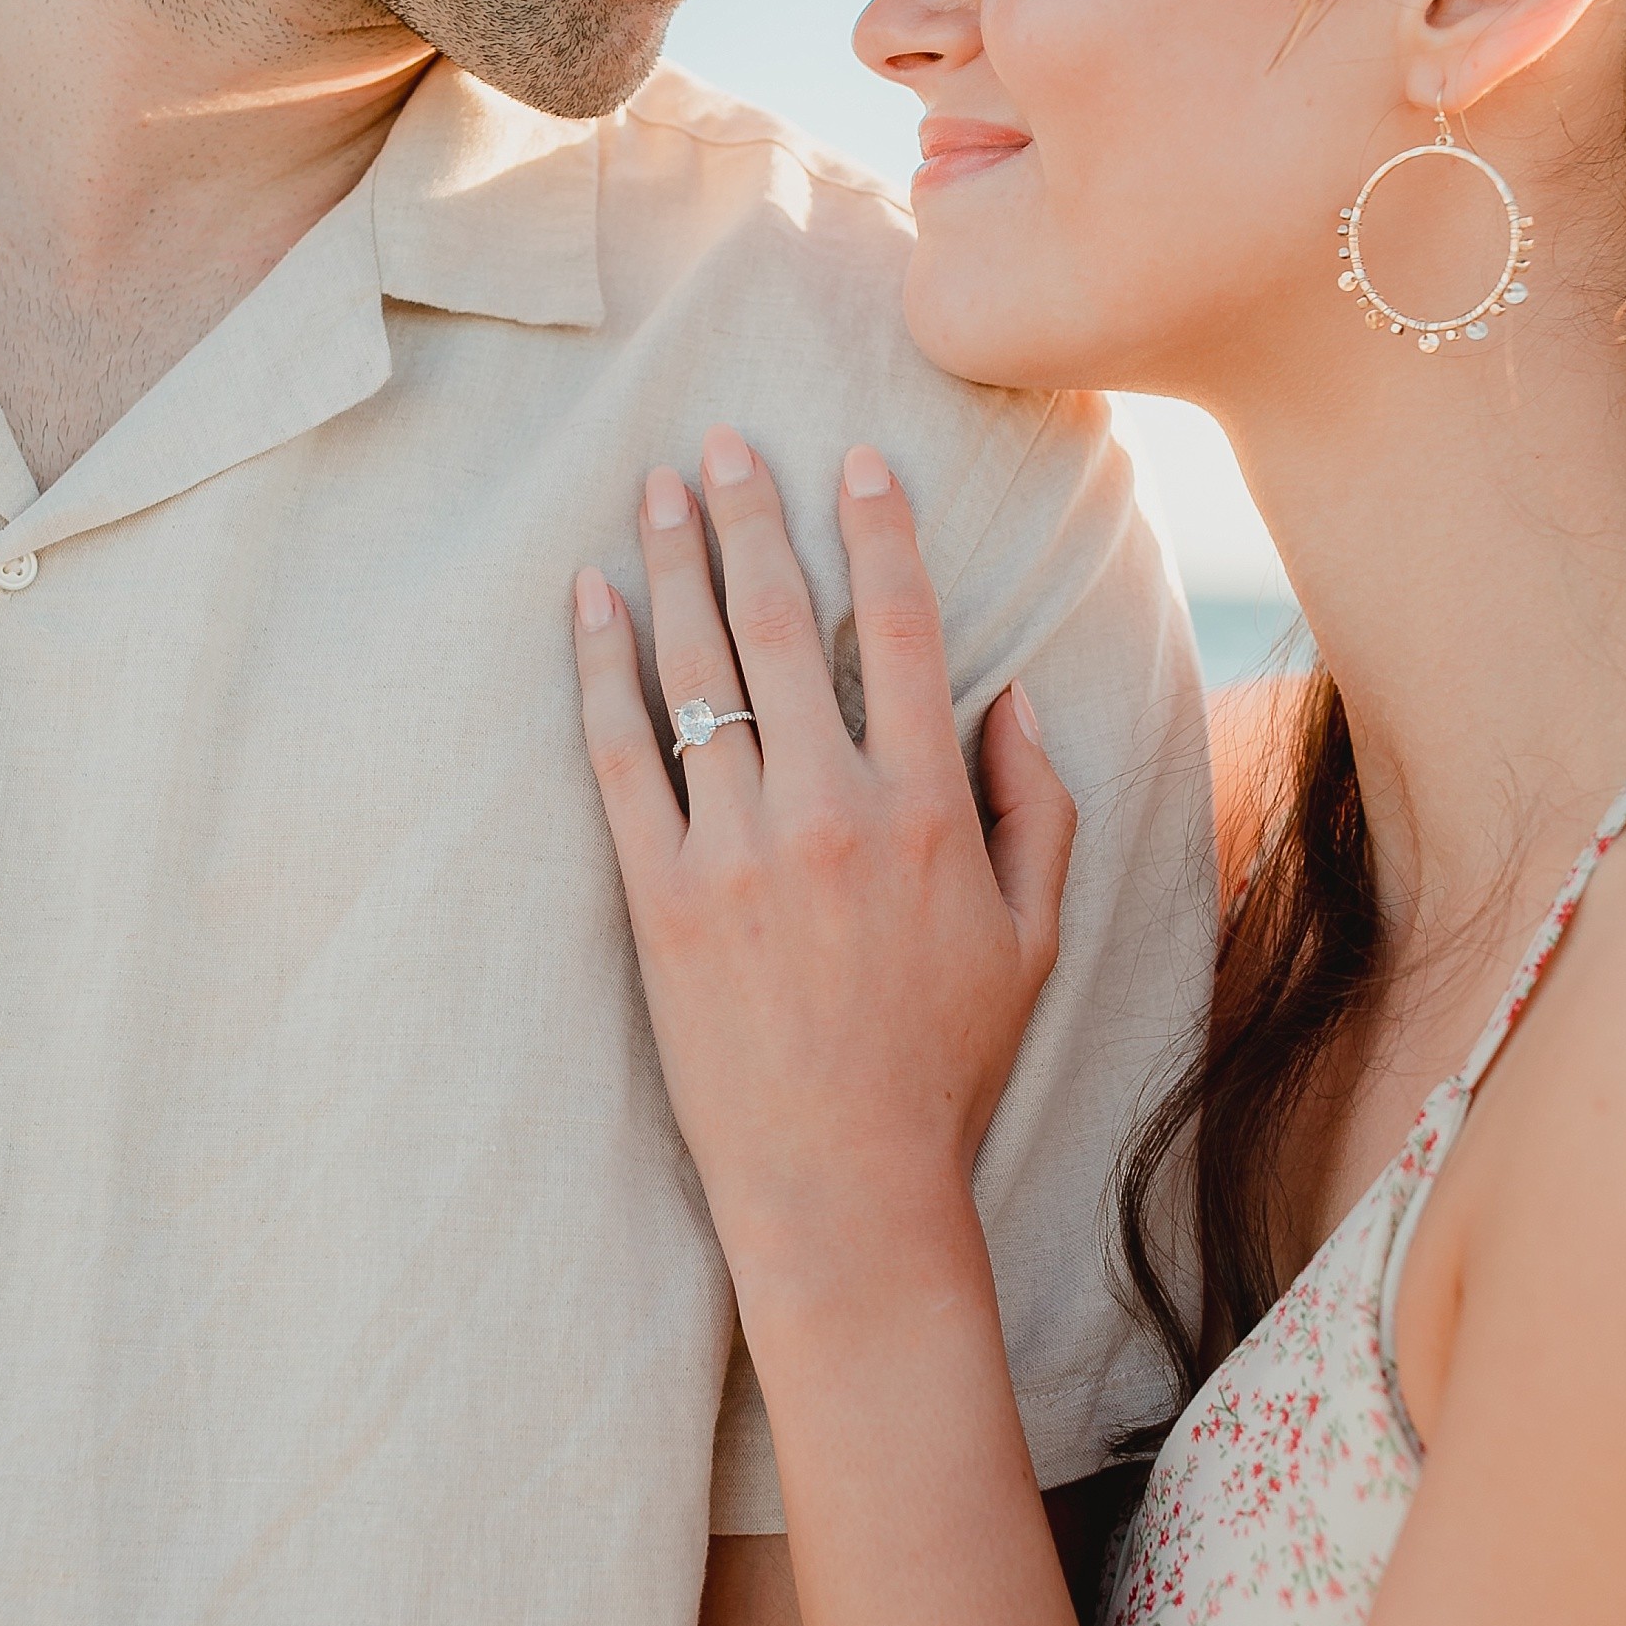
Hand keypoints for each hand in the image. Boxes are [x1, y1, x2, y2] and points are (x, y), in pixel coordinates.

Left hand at [572, 424, 1075, 1314]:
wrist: (841, 1183)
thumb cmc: (945, 1063)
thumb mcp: (1034, 936)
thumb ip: (1034, 807)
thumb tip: (1011, 695)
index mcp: (929, 812)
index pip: (904, 634)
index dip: (880, 534)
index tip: (857, 460)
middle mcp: (830, 812)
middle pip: (783, 627)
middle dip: (753, 518)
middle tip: (723, 442)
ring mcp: (736, 852)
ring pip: (697, 674)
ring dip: (674, 566)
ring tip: (654, 490)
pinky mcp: (660, 898)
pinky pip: (620, 758)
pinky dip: (601, 670)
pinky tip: (590, 602)